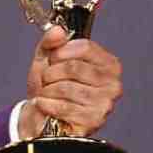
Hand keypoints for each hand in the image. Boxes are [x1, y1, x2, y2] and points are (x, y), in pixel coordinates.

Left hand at [19, 25, 123, 139]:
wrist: (40, 113)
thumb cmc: (49, 85)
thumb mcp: (46, 57)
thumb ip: (51, 41)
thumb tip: (58, 31)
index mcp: (108, 64)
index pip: (86, 47)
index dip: (61, 51)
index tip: (53, 58)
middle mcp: (112, 84)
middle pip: (74, 67)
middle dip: (51, 73)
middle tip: (47, 79)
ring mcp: (105, 104)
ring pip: (66, 87)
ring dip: (48, 90)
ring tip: (47, 92)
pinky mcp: (93, 121)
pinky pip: (64, 107)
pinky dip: (47, 104)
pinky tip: (45, 104)